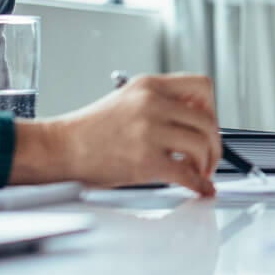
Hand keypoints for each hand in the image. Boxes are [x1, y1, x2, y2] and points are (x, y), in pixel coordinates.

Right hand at [10, 73, 222, 195]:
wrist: (60, 148)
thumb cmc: (89, 130)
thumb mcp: (127, 100)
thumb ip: (160, 104)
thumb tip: (193, 123)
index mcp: (149, 85)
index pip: (202, 87)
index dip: (211, 108)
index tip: (208, 126)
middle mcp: (152, 103)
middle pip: (206, 120)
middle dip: (214, 144)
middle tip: (210, 158)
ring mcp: (149, 131)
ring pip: (201, 144)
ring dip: (206, 163)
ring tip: (198, 172)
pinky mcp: (145, 160)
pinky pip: (186, 174)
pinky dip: (198, 185)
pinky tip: (197, 189)